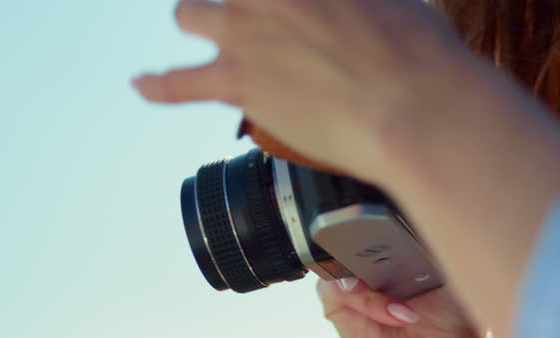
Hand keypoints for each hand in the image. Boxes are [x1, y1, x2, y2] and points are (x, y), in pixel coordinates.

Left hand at [132, 0, 472, 181]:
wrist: (412, 105)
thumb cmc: (418, 50)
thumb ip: (355, 1)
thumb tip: (352, 12)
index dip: (277, 4)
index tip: (288, 11)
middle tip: (255, 13)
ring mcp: (242, 28)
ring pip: (189, 13)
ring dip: (198, 19)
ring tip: (199, 25)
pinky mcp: (236, 80)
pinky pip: (176, 83)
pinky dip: (155, 84)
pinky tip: (140, 84)